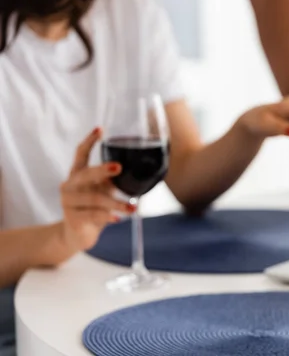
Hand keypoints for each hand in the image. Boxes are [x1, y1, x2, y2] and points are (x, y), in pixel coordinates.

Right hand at [59, 128, 133, 250]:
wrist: (77, 234)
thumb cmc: (94, 207)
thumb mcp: (104, 189)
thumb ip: (114, 179)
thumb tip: (145, 168)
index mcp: (78, 174)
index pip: (80, 153)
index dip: (89, 141)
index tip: (100, 129)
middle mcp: (70, 185)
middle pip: (86, 174)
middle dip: (103, 170)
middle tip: (119, 167)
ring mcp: (68, 202)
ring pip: (95, 199)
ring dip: (116, 203)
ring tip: (134, 208)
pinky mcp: (73, 219)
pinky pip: (93, 215)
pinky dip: (108, 216)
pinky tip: (119, 219)